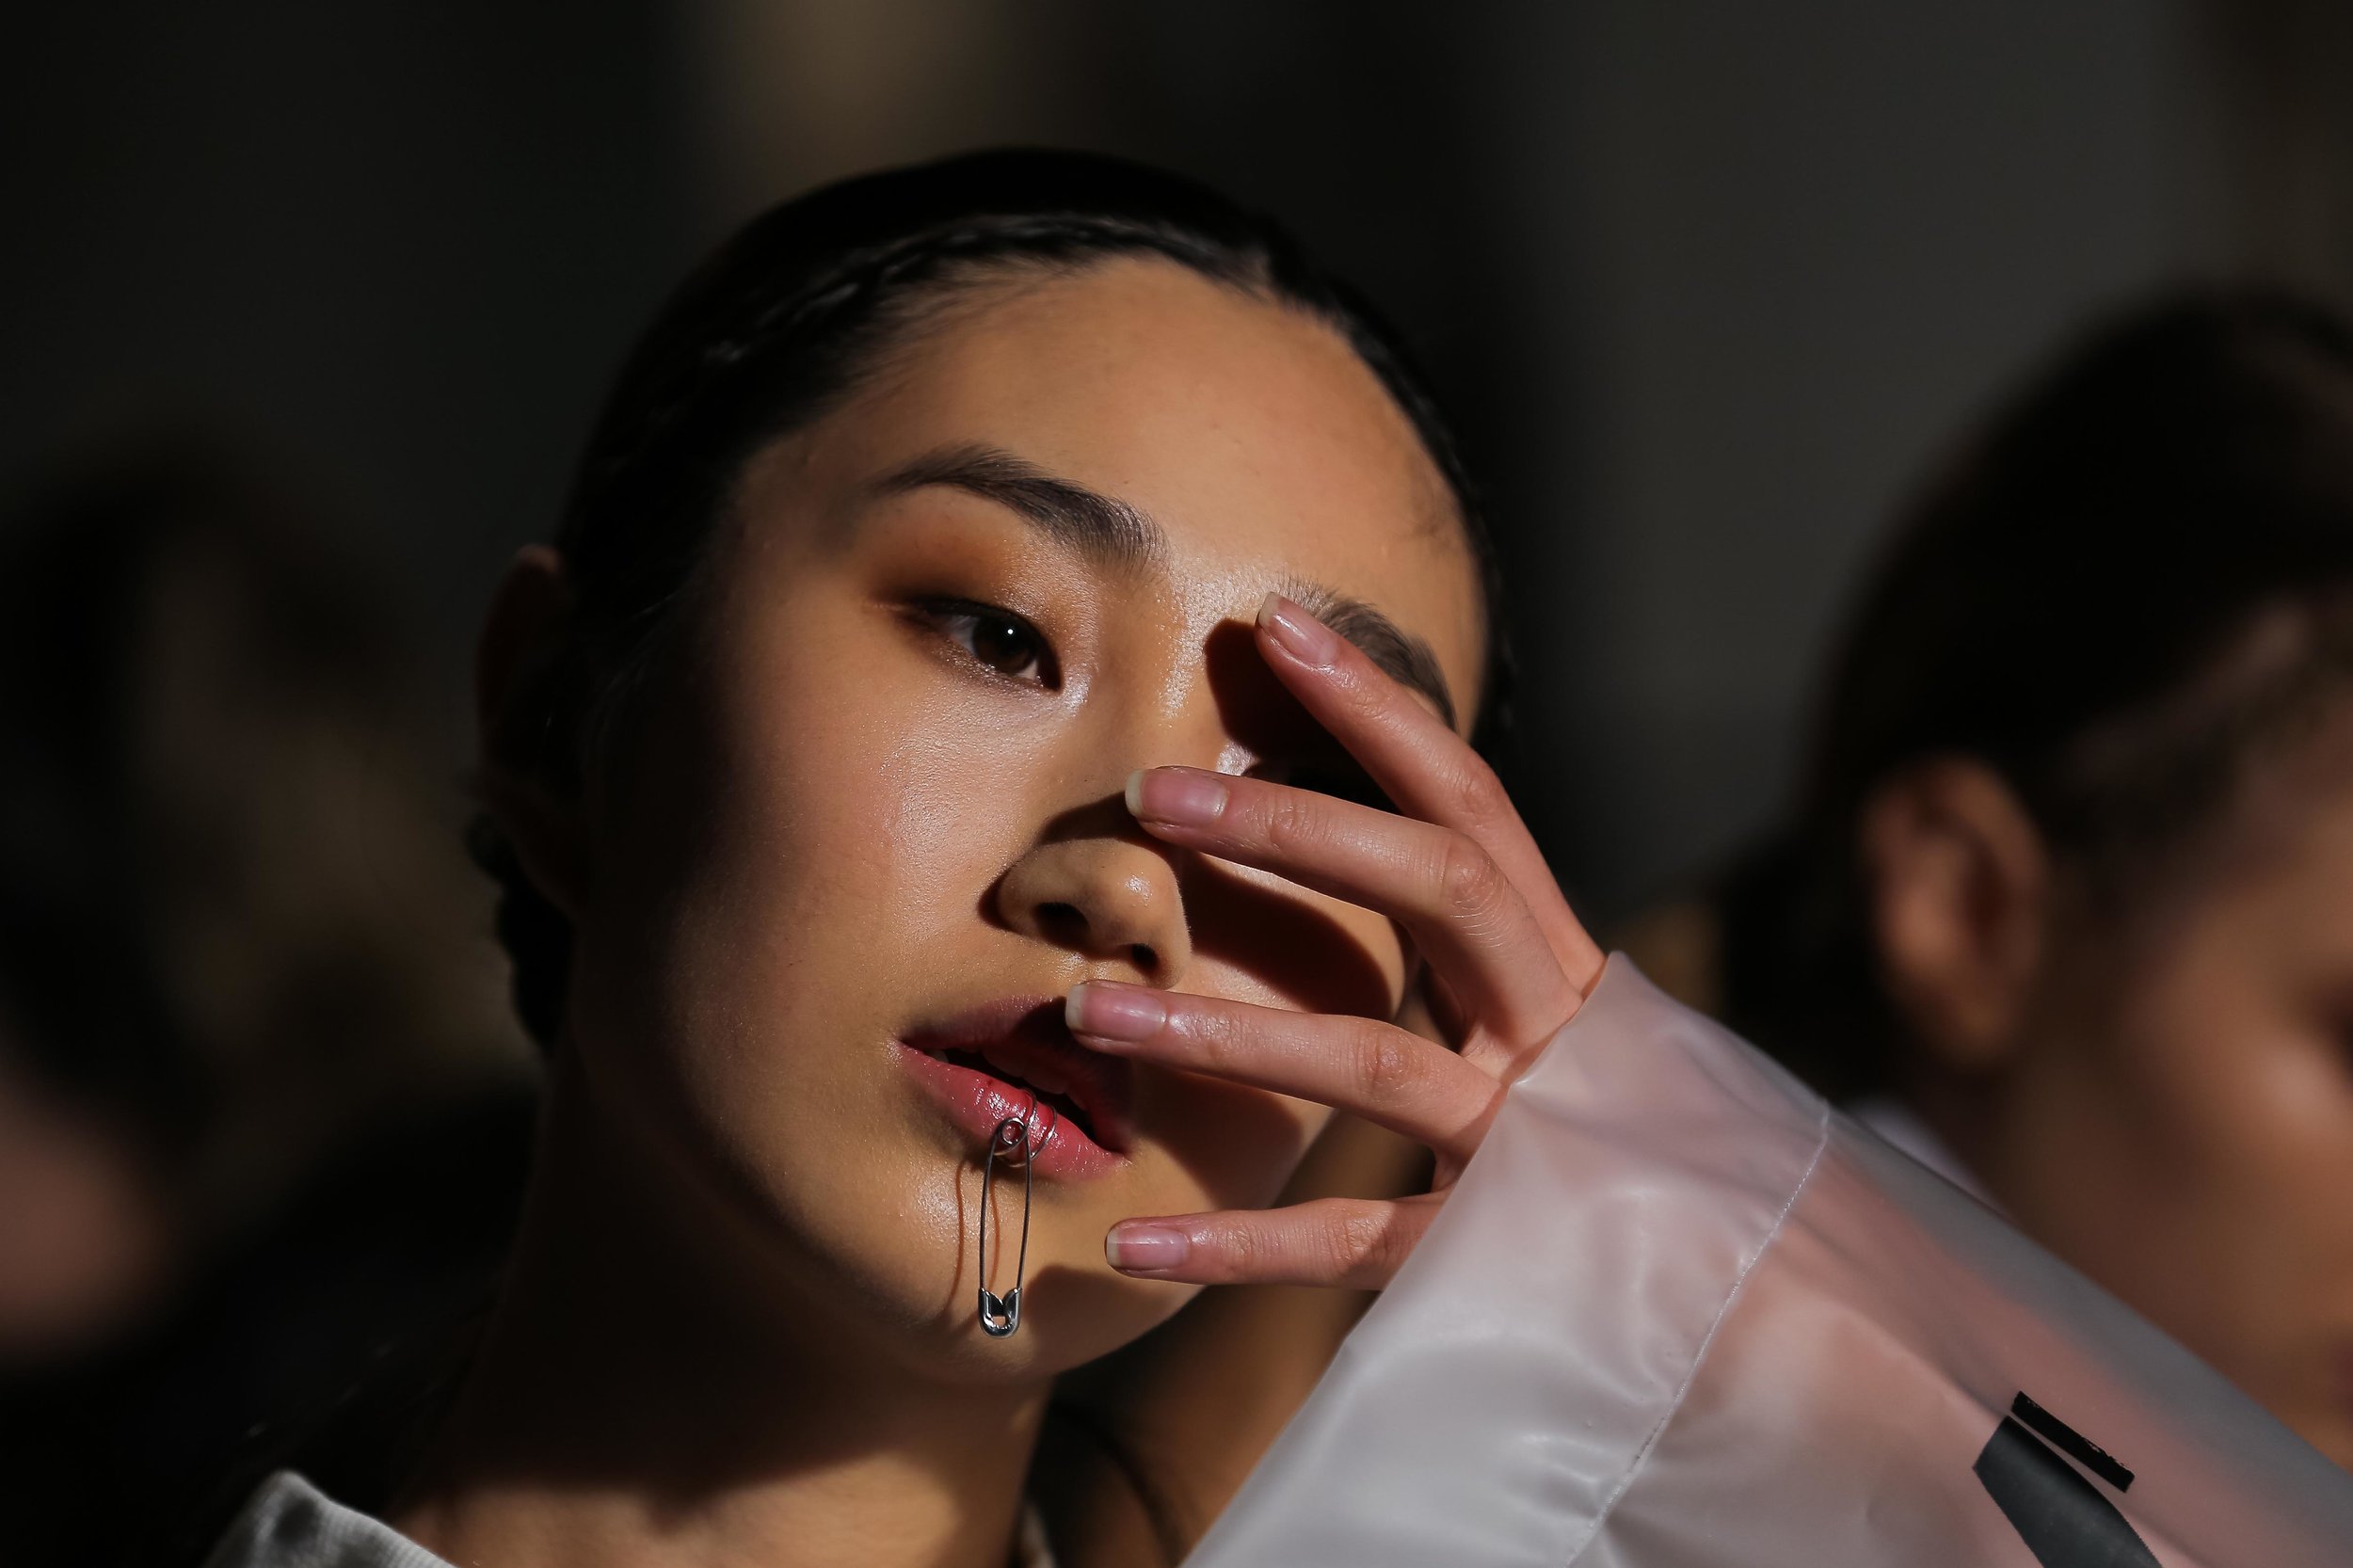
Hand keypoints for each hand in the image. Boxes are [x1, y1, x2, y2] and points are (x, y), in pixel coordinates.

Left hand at [1072, 593, 1602, 1287]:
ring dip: (1225, 1032)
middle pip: (1440, 888)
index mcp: (1564, 970)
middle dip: (1296, 823)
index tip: (1277, 625)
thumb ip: (1472, 962)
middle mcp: (1566, 1036)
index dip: (1380, 710)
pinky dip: (1244, 1247)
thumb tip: (1340, 843)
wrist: (1784, 1321)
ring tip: (1090, 1015)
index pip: (1472, 806)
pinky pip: (1362, 1248)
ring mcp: (1543, 1148)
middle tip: (1152, 789)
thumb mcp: (1555, 1040)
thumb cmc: (1637, 1166)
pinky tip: (1132, 1245)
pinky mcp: (1509, 1262)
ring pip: (1377, 1062)